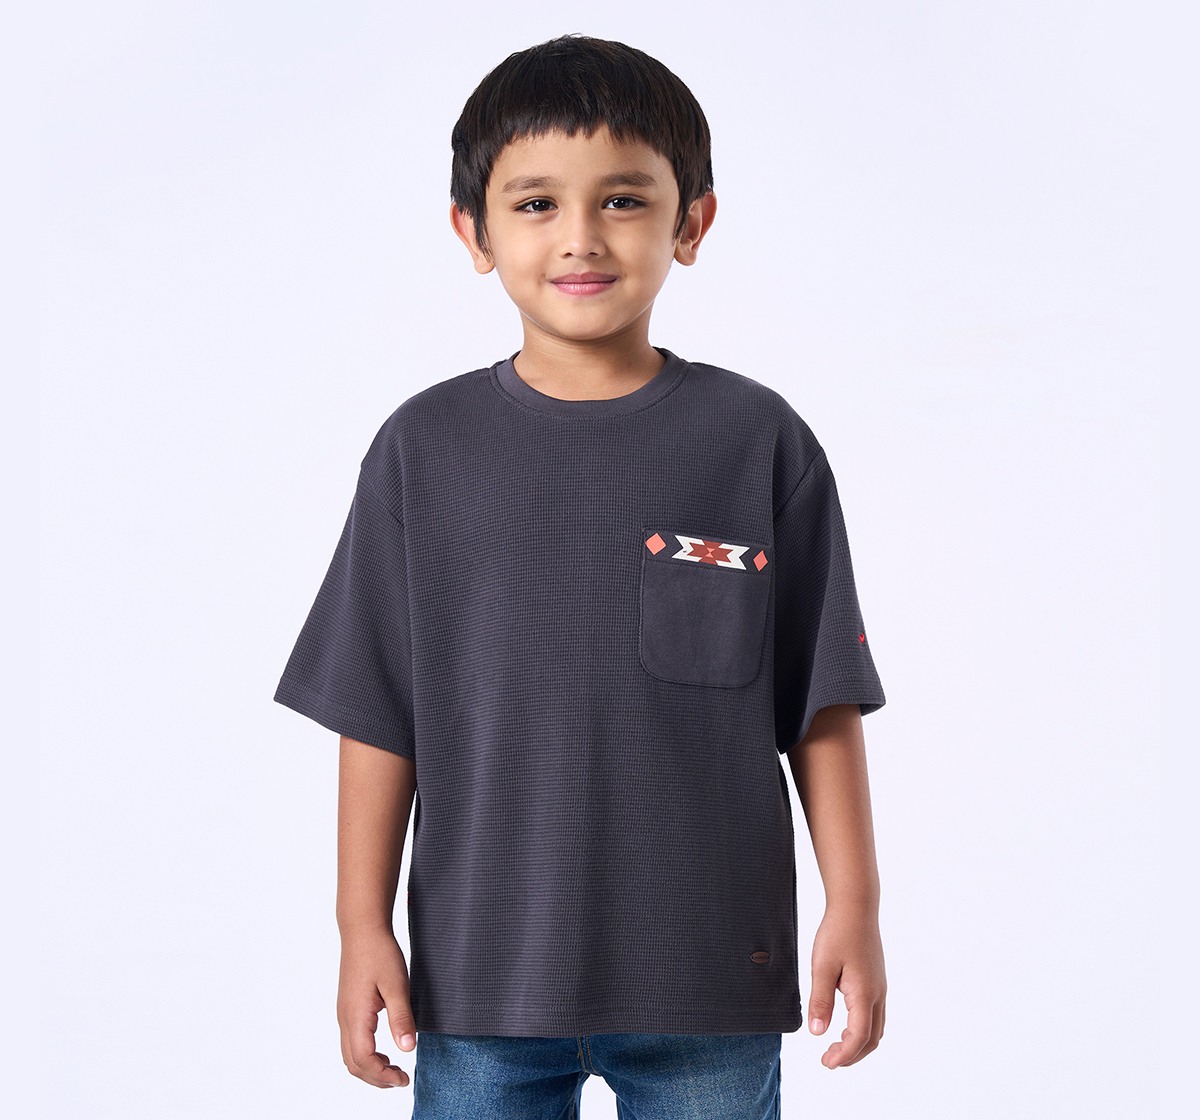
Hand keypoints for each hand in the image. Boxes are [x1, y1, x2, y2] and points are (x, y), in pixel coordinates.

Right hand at [337, 927, 417, 1087]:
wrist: (362, 930)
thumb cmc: (380, 953)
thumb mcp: (397, 984)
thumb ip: (401, 1018)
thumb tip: (408, 1049)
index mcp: (356, 1017)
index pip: (364, 1061)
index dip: (383, 1076)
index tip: (404, 1078)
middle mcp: (345, 1019)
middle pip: (353, 1064)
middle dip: (376, 1078)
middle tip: (401, 1079)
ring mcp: (344, 1014)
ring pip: (349, 1055)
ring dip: (369, 1068)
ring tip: (393, 1069)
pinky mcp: (348, 1008)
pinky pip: (351, 1042)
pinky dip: (365, 1055)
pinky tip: (384, 1050)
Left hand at [807, 902, 886, 1068]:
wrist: (856, 907)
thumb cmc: (837, 933)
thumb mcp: (821, 965)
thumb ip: (820, 1000)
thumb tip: (817, 1033)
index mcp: (864, 994)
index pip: (858, 1038)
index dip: (843, 1056)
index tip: (826, 1063)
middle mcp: (877, 994)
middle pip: (872, 1039)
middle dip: (852, 1055)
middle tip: (828, 1060)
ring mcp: (880, 988)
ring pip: (876, 1028)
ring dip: (858, 1043)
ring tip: (835, 1047)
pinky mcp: (877, 981)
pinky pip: (875, 1015)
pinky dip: (862, 1029)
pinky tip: (844, 1024)